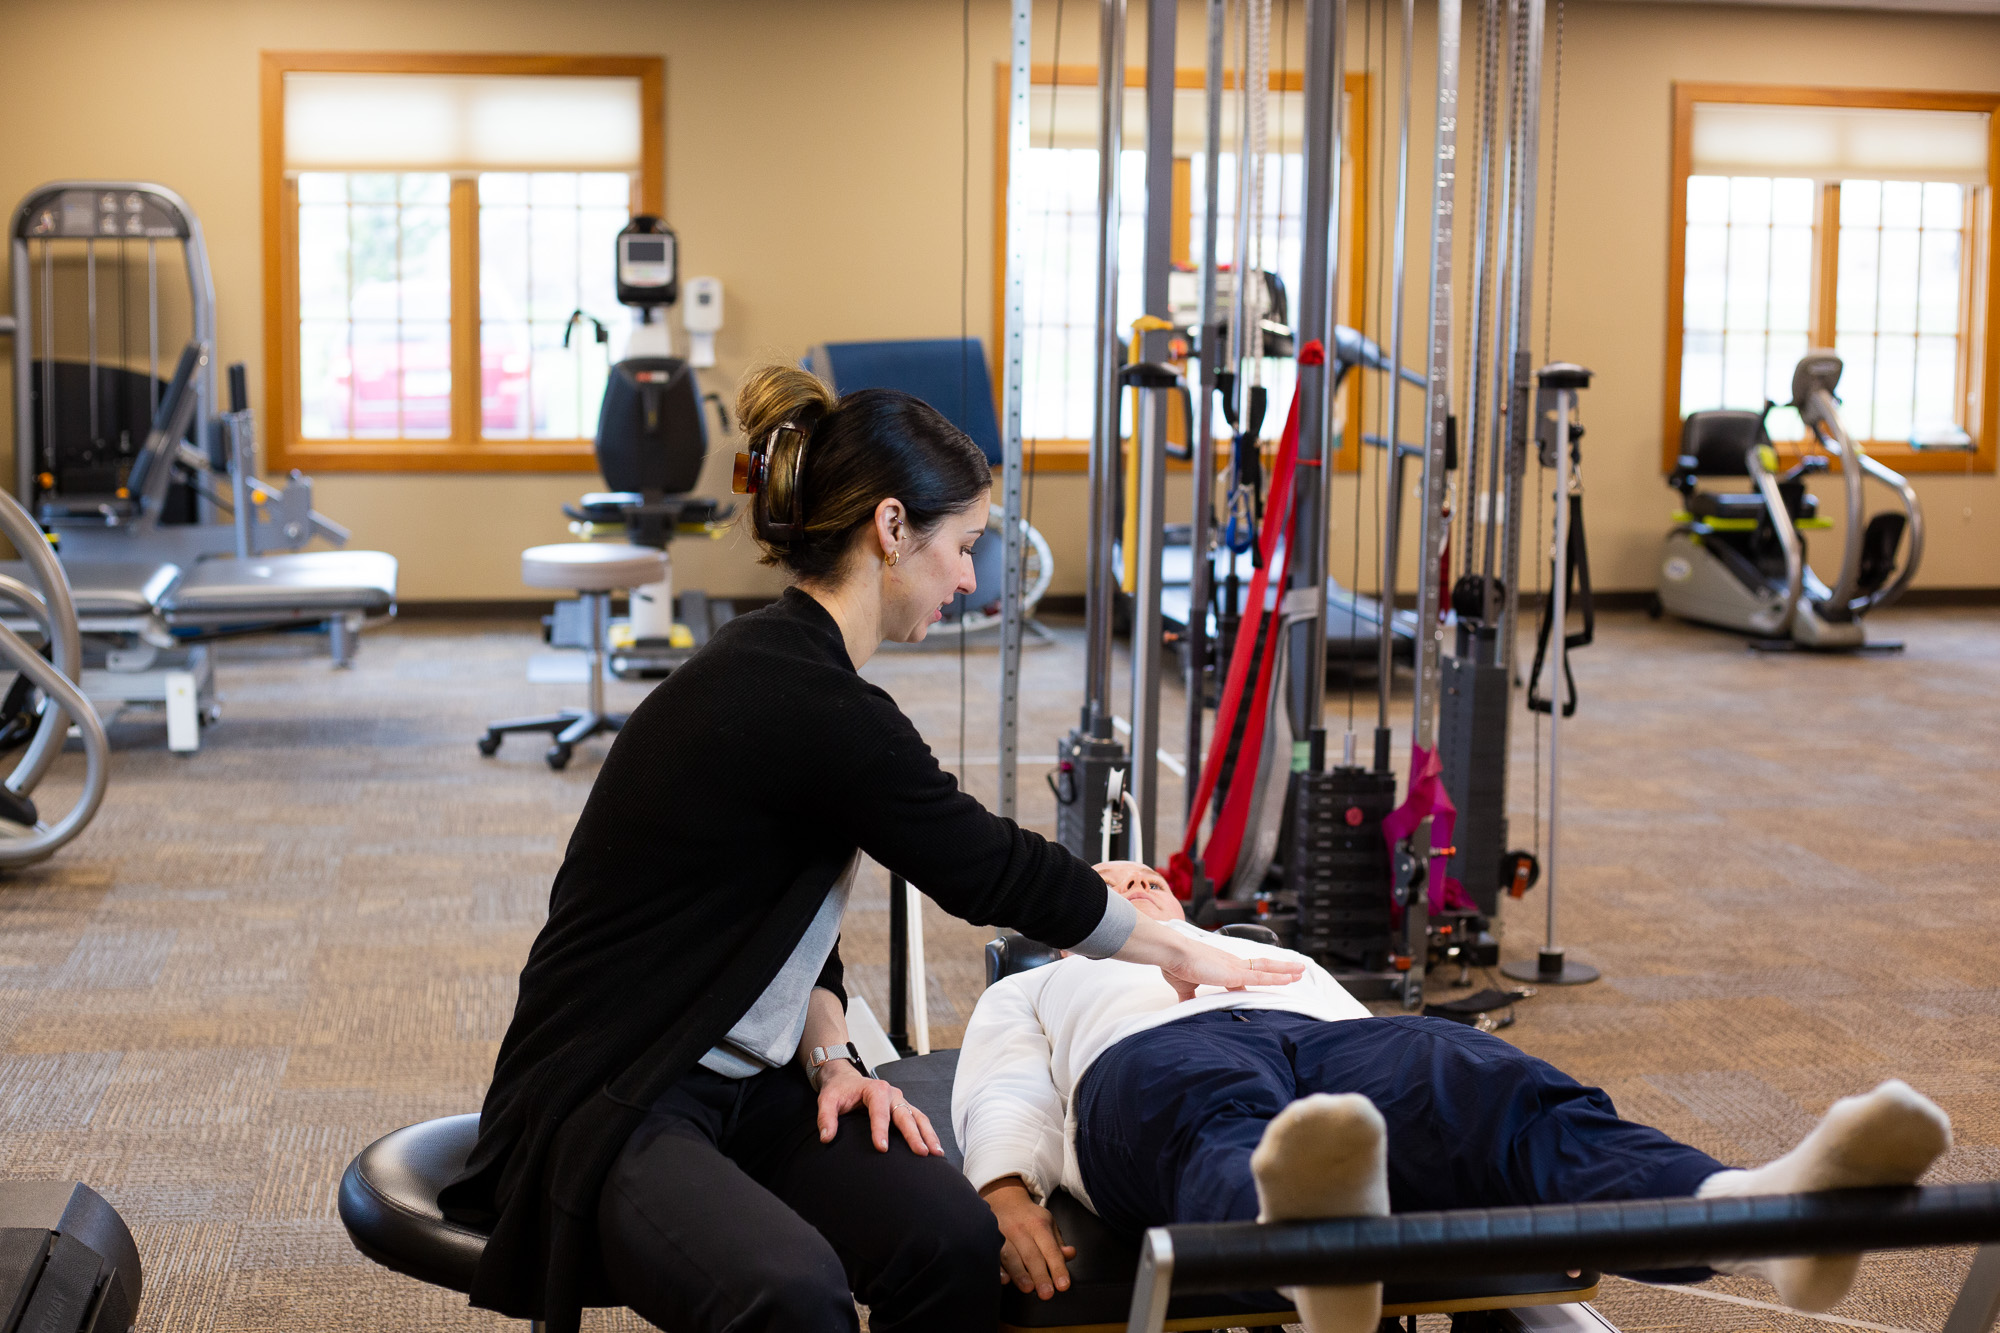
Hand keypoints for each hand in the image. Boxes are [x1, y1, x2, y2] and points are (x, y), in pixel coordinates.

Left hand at [815, 1062, 943, 1156]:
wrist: (845, 1079)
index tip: (882, 1149)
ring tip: (937, 1153)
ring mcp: (900, 1101)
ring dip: (928, 1135)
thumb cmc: (838, 1090)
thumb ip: (826, 1118)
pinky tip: (934, 1148)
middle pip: (905, 1116)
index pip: (879, 1113)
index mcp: (875, 1090)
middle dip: (914, 1135)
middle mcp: (892, 1094)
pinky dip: (928, 1133)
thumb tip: (827, 1138)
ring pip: (918, 1117)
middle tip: (922, 1153)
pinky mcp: (903, 1108)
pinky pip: (919, 1120)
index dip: (880, 1131)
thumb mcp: (827, 1100)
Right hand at [980, 1177, 1074, 1299]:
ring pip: (1011, 1256)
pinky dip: (998, 1268)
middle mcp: (1020, 1229)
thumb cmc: (1030, 1219)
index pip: (1050, 1249)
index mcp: (1039, 1225)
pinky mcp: (988, 1240)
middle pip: (1031, 1255)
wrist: (1004, 1201)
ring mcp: (1002, 1234)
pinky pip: (993, 1255)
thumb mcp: (1049, 1224)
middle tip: (1047, 1294)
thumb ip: (1058, 1243)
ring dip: (1019, 1273)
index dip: (1057, 1268)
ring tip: (1028, 1288)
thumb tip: (1070, 1254)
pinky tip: (1004, 1279)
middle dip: (1040, 1275)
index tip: (1063, 1285)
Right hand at [1157, 934, 1305, 1001]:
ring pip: (1266, 968)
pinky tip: (1290, 979)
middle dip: (1279, 969)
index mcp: (1221, 966)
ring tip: (1300, 971)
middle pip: (1262, 966)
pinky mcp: (1234, 973)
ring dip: (1285, 970)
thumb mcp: (1184, 985)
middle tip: (1295, 970)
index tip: (1268, 981)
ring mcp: (1234, 967)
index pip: (1245, 974)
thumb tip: (1186, 1006)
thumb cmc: (1175, 964)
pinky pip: (1261, 977)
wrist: (1172, 953)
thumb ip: (1189, 996)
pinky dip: (1277, 978)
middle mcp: (1231, 964)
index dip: (1259, 977)